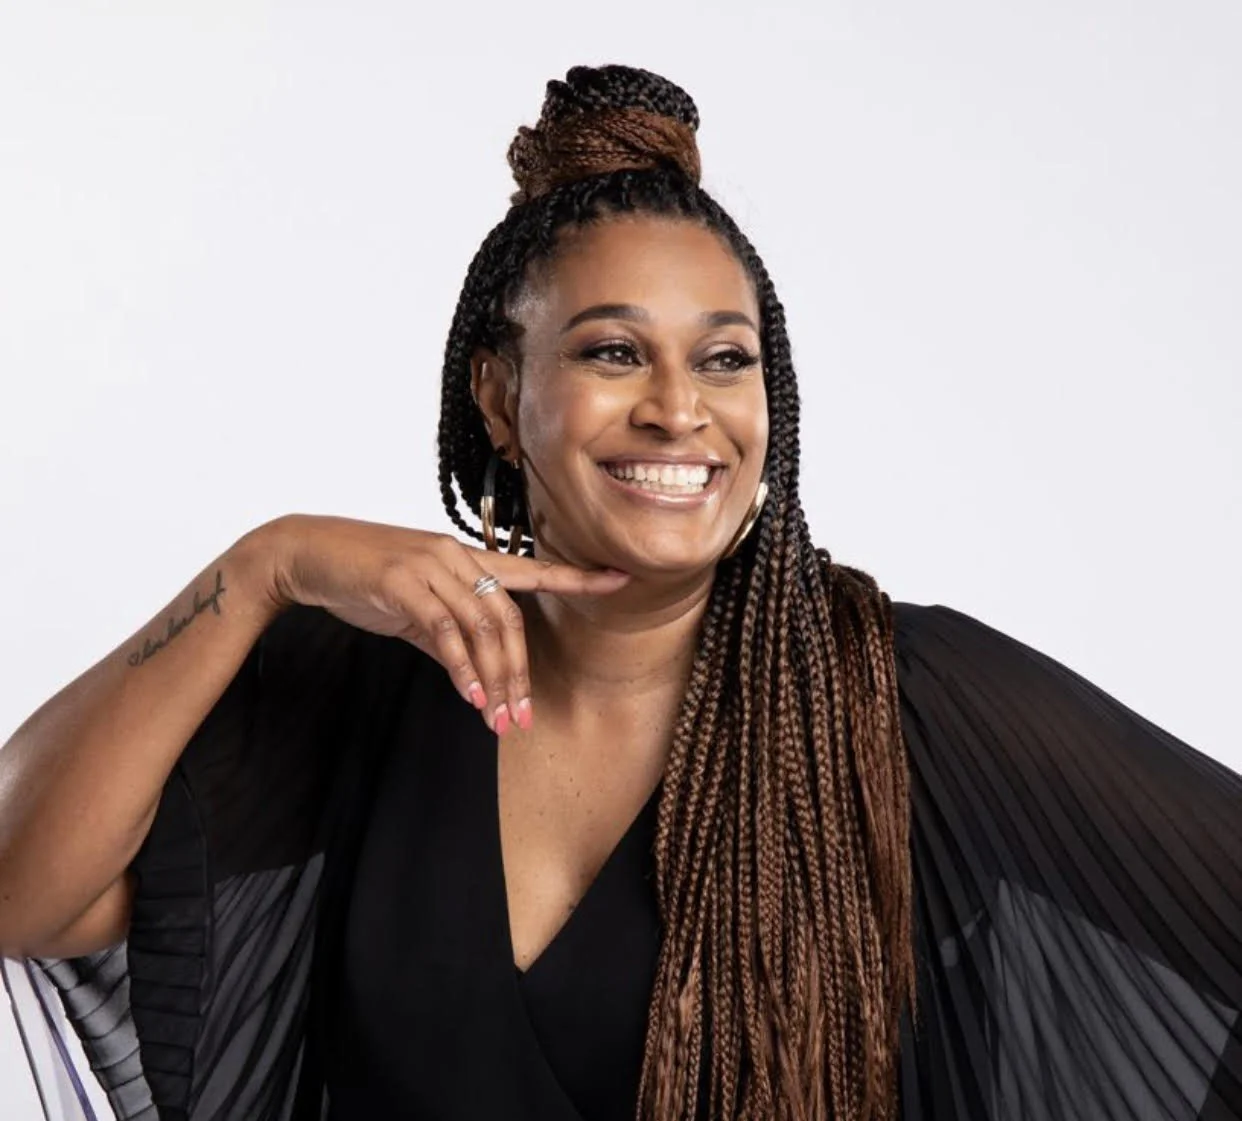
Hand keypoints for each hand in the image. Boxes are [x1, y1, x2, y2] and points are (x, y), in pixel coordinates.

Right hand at [255, 513, 628, 732]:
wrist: (303, 554)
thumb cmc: (360, 577)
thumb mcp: (411, 607)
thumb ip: (445, 634)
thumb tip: (473, 673)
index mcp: (465, 559)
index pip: (532, 569)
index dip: (577, 576)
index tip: (621, 579)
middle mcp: (456, 556)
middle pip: (509, 617)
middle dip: (520, 672)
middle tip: (522, 718)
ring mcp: (430, 565)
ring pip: (481, 625)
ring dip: (495, 678)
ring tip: (499, 719)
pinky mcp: (401, 580)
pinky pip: (443, 628)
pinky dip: (460, 665)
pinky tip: (470, 695)